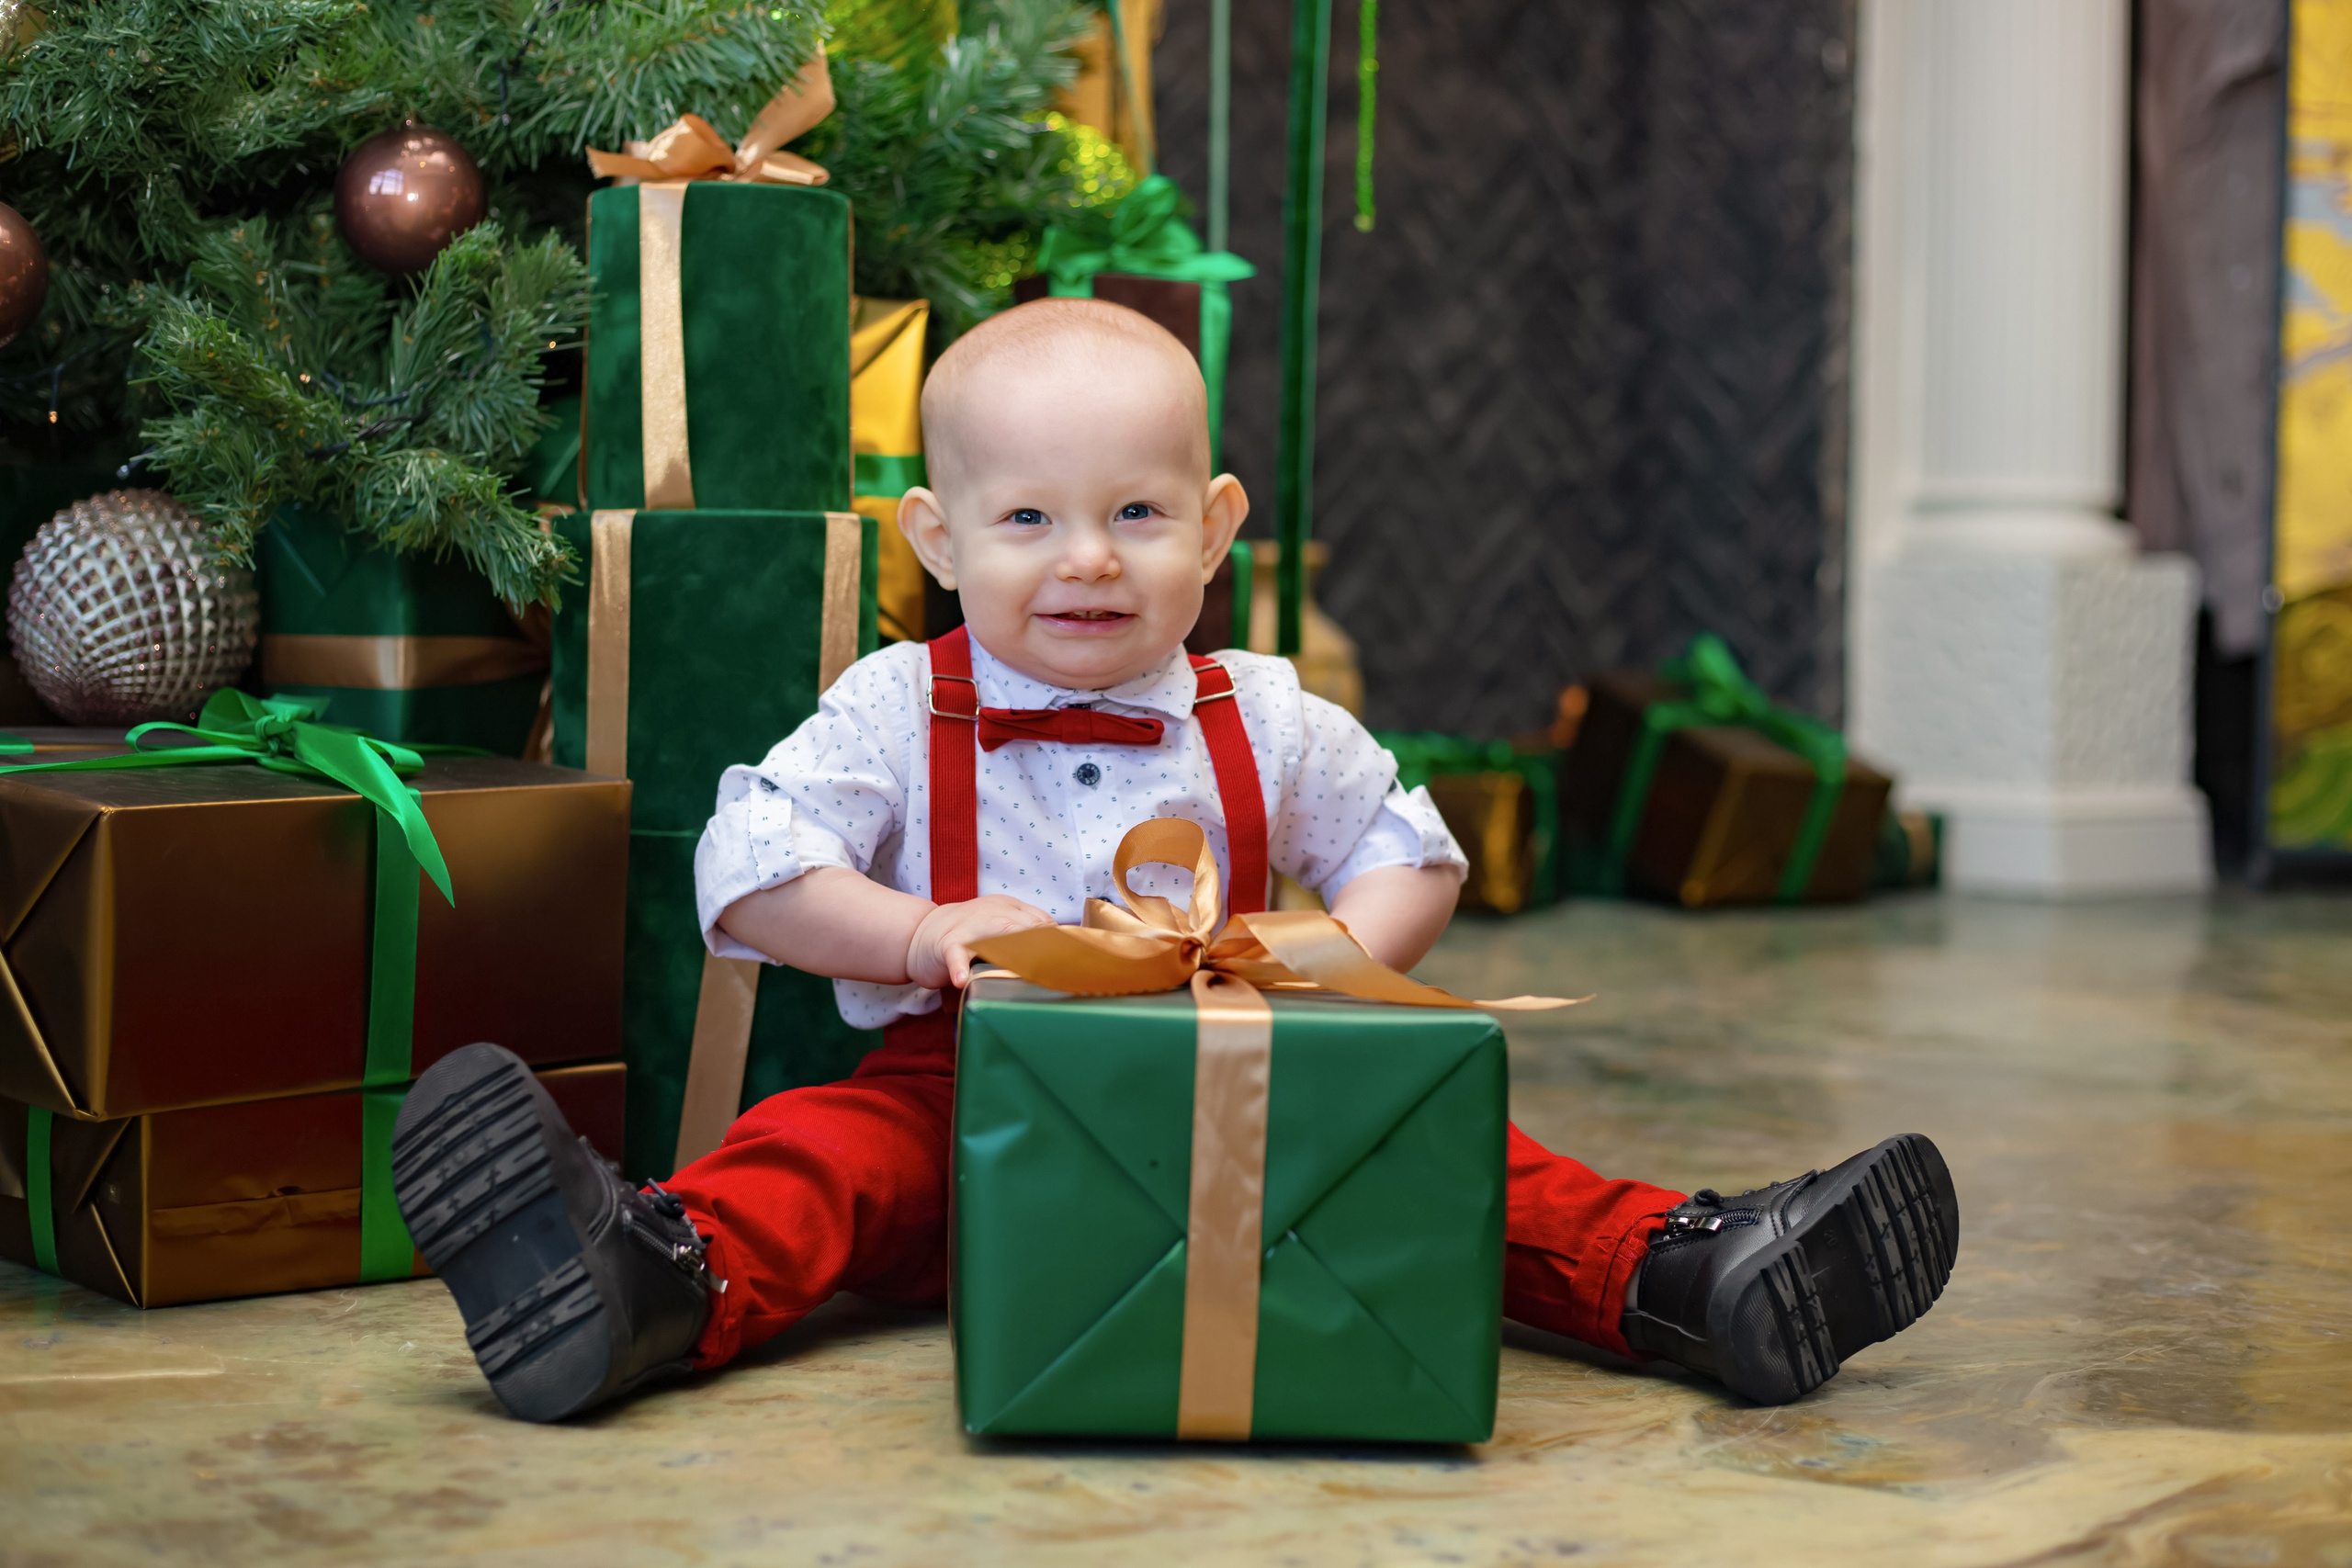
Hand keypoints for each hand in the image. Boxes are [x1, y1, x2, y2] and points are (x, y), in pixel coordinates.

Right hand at [907, 895, 1055, 989]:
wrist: (919, 933)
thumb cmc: (968, 935)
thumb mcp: (1000, 927)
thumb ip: (1026, 936)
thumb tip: (1063, 956)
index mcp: (1008, 907)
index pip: (1041, 921)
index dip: (1059, 942)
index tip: (1074, 963)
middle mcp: (991, 912)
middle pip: (1025, 925)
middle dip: (1045, 946)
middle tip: (1061, 971)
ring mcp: (968, 927)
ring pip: (996, 934)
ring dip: (1013, 952)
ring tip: (1027, 970)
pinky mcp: (945, 944)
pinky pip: (955, 955)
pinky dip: (959, 967)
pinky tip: (962, 980)